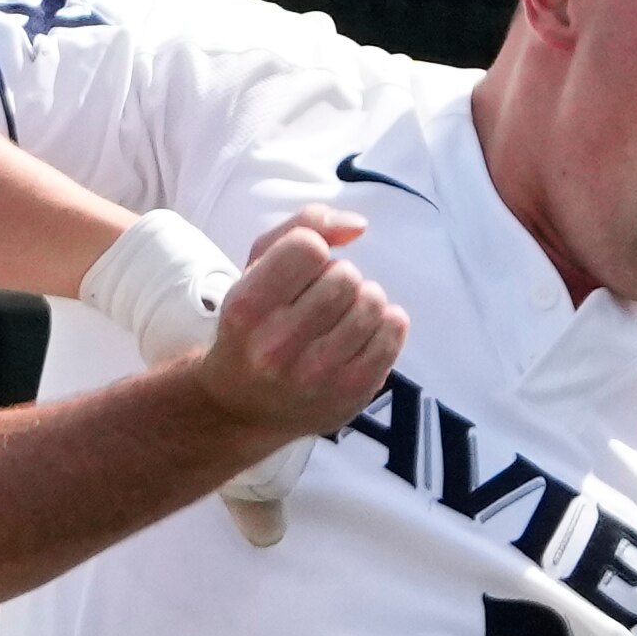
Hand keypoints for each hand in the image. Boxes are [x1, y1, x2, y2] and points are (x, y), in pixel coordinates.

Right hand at [191, 206, 407, 444]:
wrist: (242, 408)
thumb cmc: (254, 327)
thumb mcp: (256, 269)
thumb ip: (302, 226)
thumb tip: (358, 226)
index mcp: (247, 308)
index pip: (308, 247)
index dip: (313, 249)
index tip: (302, 270)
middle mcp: (277, 346)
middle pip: (345, 275)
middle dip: (340, 277)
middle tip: (322, 298)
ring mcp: (317, 375)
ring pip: (373, 301)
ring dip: (363, 300)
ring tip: (342, 317)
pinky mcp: (352, 393)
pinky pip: (394, 330)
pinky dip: (385, 323)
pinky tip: (362, 334)